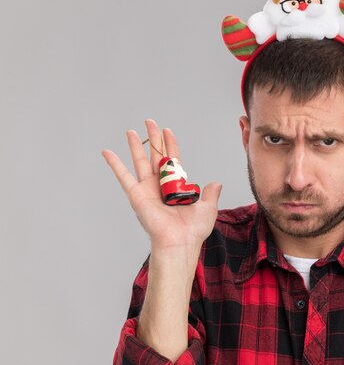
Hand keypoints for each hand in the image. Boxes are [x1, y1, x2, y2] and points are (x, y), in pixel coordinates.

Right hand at [102, 119, 221, 259]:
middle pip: (156, 155)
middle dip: (153, 138)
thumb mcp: (208, 208)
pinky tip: (107, 152)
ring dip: (136, 145)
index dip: (170, 144)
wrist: (180, 242)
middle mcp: (160, 185)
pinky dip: (114, 164)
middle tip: (150, 122)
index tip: (167, 130)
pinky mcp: (137, 195)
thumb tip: (216, 184)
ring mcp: (147, 189)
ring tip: (132, 131)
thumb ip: (210, 194)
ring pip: (140, 161)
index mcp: (176, 186)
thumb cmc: (193, 230)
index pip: (173, 159)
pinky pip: (123, 176)